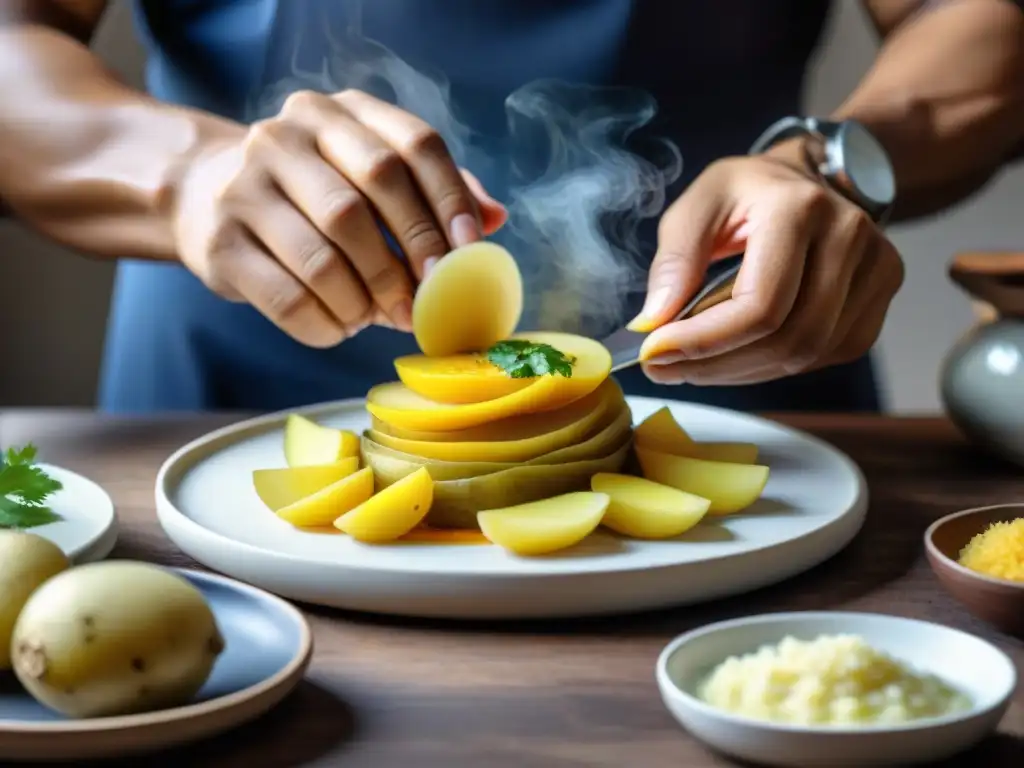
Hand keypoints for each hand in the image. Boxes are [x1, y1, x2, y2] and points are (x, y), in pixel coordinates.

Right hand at [172, 90, 506, 346]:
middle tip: (430, 300)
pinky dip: (327, 324)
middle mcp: (286, 137)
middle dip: (411, 256)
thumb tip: (494, 218)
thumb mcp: (366, 172)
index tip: (470, 250)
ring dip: (367, 300)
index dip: (449, 199)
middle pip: (370, 195)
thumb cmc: (310, 193)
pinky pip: (289, 297)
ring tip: (380, 316)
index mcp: (338, 113)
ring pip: (327, 255)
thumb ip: (429, 190)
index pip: (413, 144)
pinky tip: (340, 326)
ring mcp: (244, 186)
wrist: (201, 195)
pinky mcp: (219, 241)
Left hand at [630, 147, 903, 384]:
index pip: (760, 305)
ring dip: (741, 372)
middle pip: (789, 339)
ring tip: (694, 363)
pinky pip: (826, 356)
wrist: (808, 177)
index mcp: (800, 207)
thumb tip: (654, 322)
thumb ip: (674, 259)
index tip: (655, 354)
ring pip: (807, 356)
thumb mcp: (698, 203)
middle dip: (717, 365)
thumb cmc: (748, 192)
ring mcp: (876, 268)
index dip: (705, 341)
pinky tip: (739, 354)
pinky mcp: (880, 297)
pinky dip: (774, 366)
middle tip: (666, 367)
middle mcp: (849, 236)